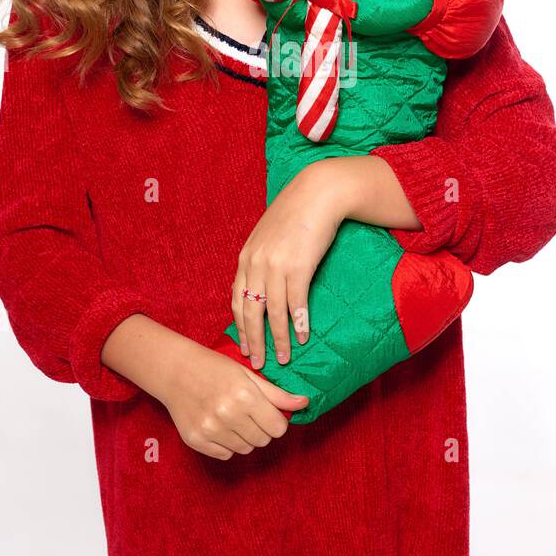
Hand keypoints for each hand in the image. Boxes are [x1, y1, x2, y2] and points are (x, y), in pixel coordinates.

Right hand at [101, 316, 308, 458]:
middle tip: (248, 413)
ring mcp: (210, 430)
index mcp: (245, 396)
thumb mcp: (248, 375)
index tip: (268, 413)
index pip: (278, 428)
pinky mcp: (196, 440)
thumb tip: (304, 403)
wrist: (175, 371)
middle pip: (263, 441)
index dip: (276, 421)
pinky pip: (225, 454)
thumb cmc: (215, 368)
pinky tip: (219, 425)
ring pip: (245, 449)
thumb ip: (276, 394)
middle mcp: (228, 415)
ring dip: (245, 437)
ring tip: (232, 417)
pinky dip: (227, 444)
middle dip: (262, 429)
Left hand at [231, 158, 347, 370]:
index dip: (240, 325)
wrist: (318, 192)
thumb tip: (262, 284)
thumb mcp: (269, 235)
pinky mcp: (298, 266)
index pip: (237, 299)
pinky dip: (299, 323)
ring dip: (279, 338)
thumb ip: (261, 258)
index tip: (244, 345)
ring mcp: (276, 265)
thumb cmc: (296, 213)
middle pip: (250, 311)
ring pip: (272, 312)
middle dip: (254, 340)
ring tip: (284, 357)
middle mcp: (256, 263)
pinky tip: (303, 336)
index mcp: (247, 257)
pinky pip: (296, 303)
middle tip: (257, 362)